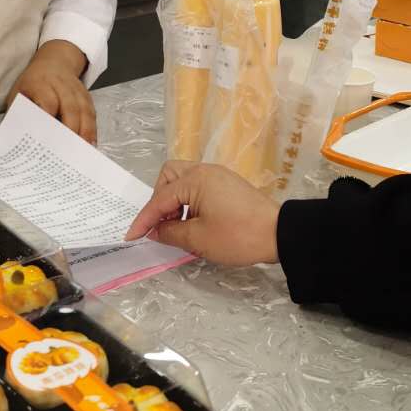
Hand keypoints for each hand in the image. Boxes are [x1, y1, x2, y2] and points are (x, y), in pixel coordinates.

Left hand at [7, 40, 95, 142]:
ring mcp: (76, 90)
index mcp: (41, 84)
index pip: (48, 101)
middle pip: (70, 107)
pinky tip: (90, 143)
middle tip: (67, 149)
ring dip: (84, 131)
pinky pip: (91, 113)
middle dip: (70, 129)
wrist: (54, 62)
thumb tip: (17, 137)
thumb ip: (19, 112)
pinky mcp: (86, 96)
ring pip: (84, 110)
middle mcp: (61, 85)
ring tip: (81, 149)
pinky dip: (92, 129)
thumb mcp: (18, 93)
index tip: (47, 137)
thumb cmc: (32, 83)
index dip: (49, 118)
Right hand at [125, 160, 279, 266]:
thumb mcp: (198, 239)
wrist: (280, 234)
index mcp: (195, 179)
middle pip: (169, 176)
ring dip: (174, 201)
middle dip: (159, 200)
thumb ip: (170, 232)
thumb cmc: (238, 236)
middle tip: (161, 224)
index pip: (160, 199)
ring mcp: (218, 176)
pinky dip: (189, 201)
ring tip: (178, 226)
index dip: (144, 220)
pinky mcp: (228, 185)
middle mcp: (205, 171)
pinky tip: (193, 221)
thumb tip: (155, 230)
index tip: (131, 236)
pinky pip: (198, 186)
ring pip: (184, 180)